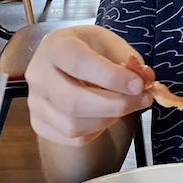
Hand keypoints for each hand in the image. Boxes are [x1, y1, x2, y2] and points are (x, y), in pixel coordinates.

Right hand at [26, 25, 153, 147]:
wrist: (63, 62)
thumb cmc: (88, 50)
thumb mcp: (110, 43)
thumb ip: (129, 60)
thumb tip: (146, 81)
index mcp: (55, 46)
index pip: (79, 64)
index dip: (111, 77)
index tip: (139, 85)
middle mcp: (39, 75)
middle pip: (72, 101)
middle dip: (115, 105)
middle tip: (143, 100)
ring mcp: (35, 103)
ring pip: (72, 125)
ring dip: (108, 120)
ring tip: (127, 106)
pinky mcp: (39, 124)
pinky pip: (72, 139)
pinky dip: (97, 131)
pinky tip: (106, 115)